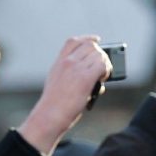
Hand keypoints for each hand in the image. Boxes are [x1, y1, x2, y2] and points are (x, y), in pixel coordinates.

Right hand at [17, 35, 111, 155]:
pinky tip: (104, 78)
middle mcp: (67, 62)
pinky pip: (102, 65)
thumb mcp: (57, 85)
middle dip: (100, 54)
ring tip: (103, 75)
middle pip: (90, 46)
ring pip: (98, 54)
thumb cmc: (53, 107)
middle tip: (102, 67)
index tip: (96, 40)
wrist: (49, 116)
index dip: (88, 39)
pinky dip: (107, 70)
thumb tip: (94, 80)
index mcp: (59, 63)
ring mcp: (76, 69)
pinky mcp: (85, 78)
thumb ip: (72, 77)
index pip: (74, 41)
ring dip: (105, 63)